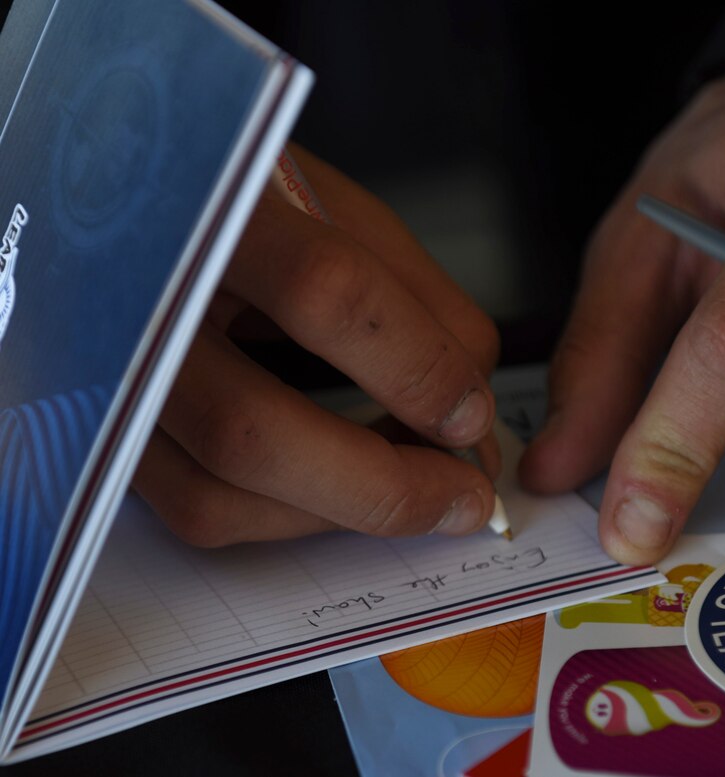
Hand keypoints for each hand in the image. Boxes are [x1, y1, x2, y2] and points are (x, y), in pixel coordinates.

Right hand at [135, 146, 500, 544]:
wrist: (117, 196)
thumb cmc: (238, 197)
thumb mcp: (335, 209)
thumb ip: (417, 298)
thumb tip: (471, 407)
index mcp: (206, 208)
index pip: (323, 292)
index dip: (416, 365)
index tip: (474, 416)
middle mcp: (128, 299)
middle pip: (251, 432)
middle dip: (384, 487)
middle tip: (466, 499)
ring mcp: (99, 378)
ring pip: (219, 496)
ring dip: (343, 516)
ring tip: (419, 494)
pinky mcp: (104, 434)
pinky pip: (199, 508)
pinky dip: (294, 516)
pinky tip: (348, 488)